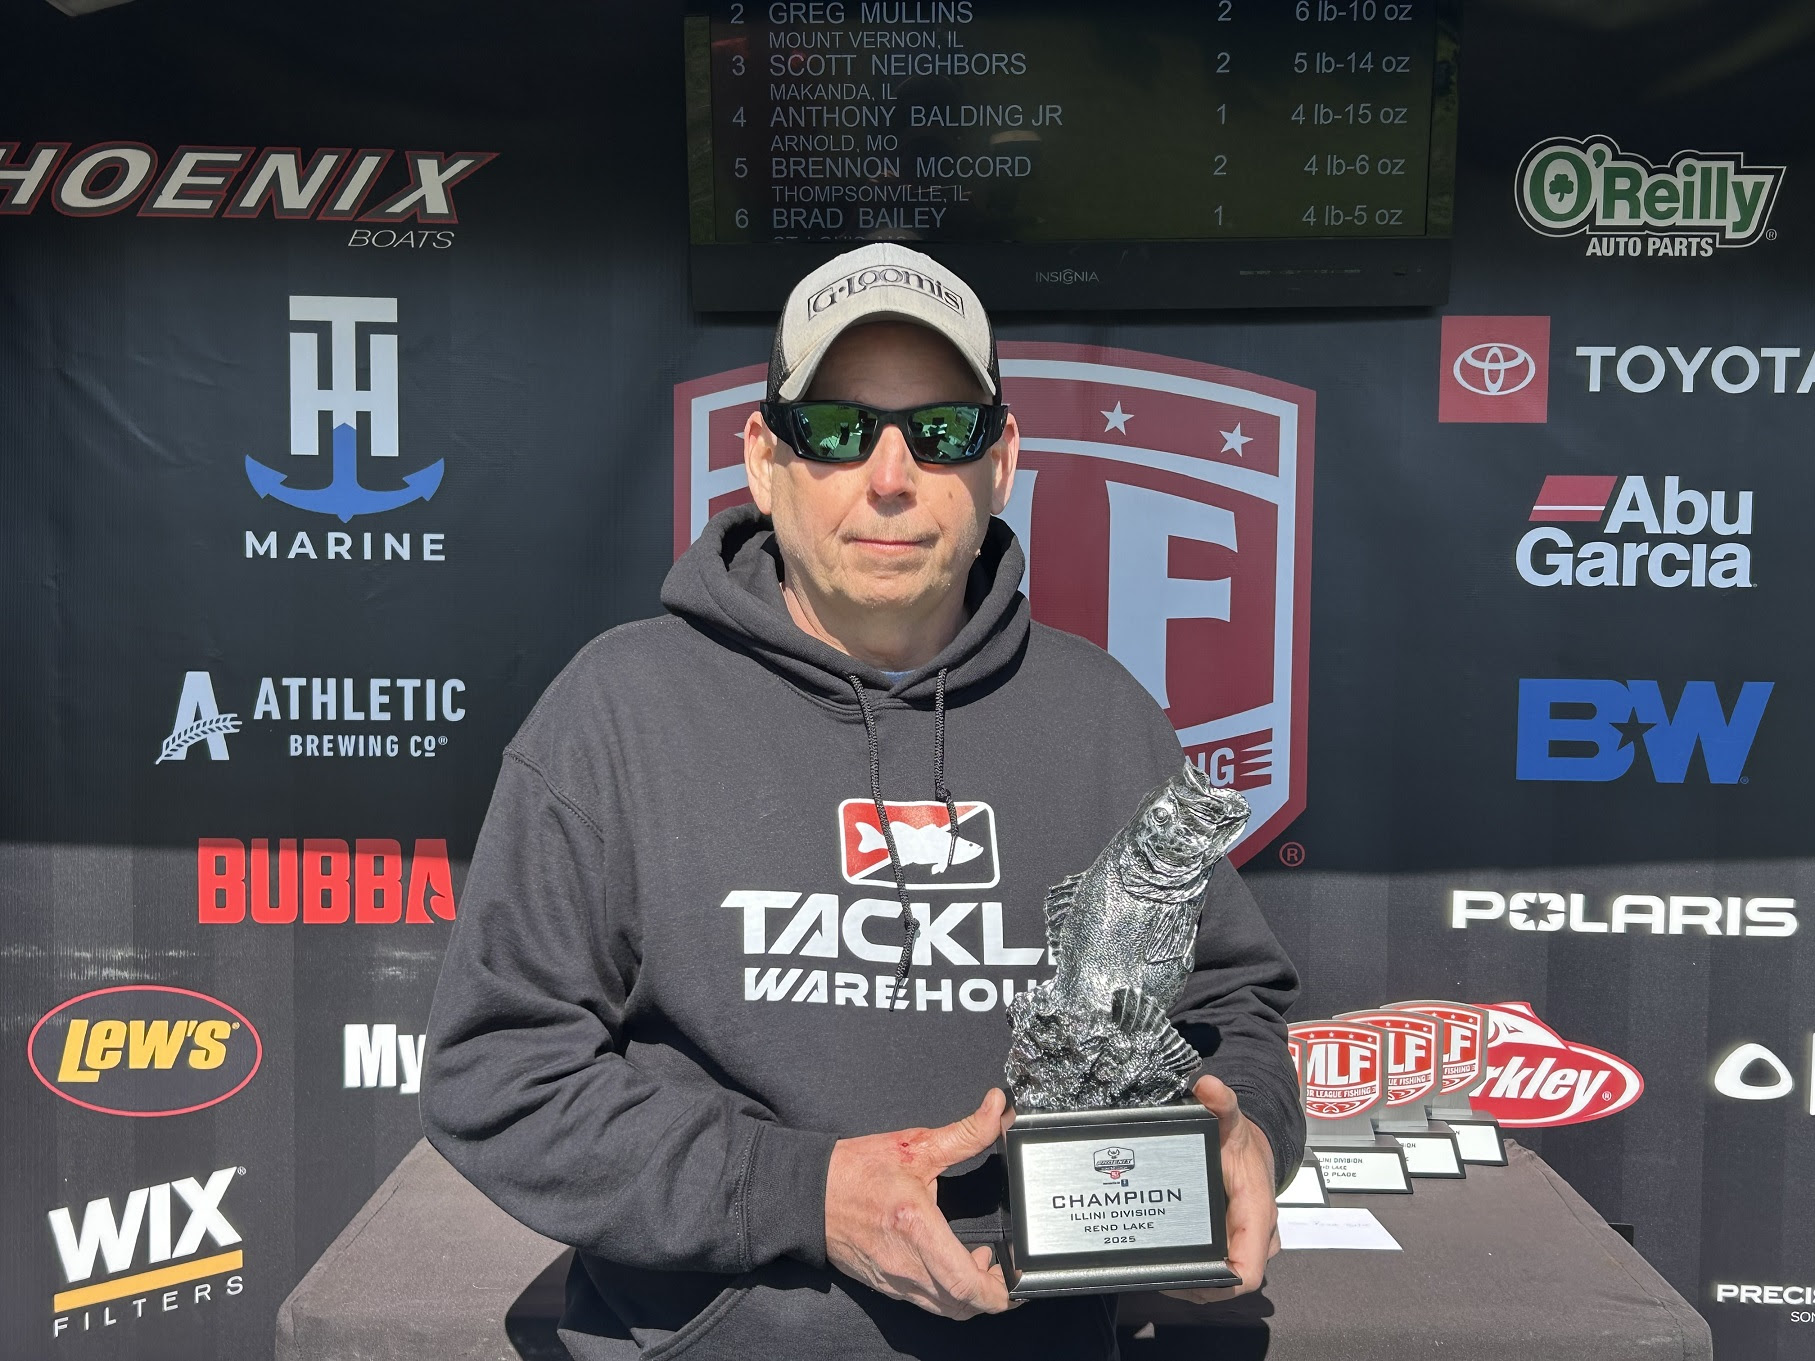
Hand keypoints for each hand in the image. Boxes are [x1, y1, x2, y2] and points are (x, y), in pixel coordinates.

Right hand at [824, 1088, 1015, 1319]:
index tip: (1018, 1278)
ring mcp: (894, 1280)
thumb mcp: (916, 1145)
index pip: (967, 1284)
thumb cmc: (857, 1170)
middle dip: (993, 1295)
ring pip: (945, 1310)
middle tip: (1005, 1268)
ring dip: (970, 1295)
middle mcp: (906, 1263)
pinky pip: (926, 1302)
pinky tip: (951, 1263)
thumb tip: (996, 1108)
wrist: (808, 1192)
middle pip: (962, 1306)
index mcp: (916, 1227)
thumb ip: (966, 1132)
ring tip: (980, 1263)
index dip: (1000, 1292)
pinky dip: (948, 1293)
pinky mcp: (886, 1286)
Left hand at [1162, 1074, 1279, 1302]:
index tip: (1188, 1279)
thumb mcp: (1230, 1120)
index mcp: (1257, 1215)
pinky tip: (1167, 1260)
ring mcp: (1246, 1245)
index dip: (1221, 1284)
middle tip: (1157, 1272)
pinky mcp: (1234, 1246)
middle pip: (1228, 1282)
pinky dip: (1194, 1268)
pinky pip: (1217, 1267)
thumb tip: (1208, 1086)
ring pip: (1221, 1278)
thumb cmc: (1241, 1141)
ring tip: (1156, 1268)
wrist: (1253, 1146)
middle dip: (1195, 1282)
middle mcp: (1256, 1237)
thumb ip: (1221, 1103)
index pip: (1249, 1271)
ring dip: (1192, 1279)